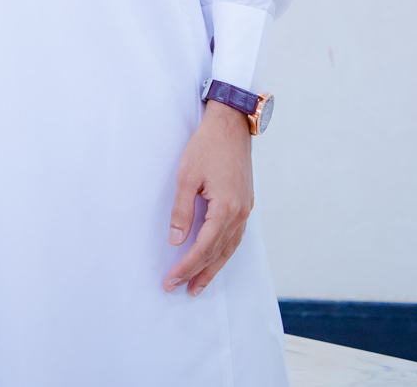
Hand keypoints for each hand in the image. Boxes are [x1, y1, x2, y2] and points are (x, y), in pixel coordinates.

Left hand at [163, 101, 253, 295]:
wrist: (231, 125)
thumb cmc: (206, 146)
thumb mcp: (186, 176)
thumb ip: (181, 211)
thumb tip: (175, 240)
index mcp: (225, 209)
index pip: (203, 248)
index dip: (186, 267)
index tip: (171, 280)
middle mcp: (239, 214)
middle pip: (218, 253)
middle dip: (199, 274)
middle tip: (183, 291)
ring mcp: (245, 209)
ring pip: (230, 248)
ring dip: (214, 267)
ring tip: (199, 284)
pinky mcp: (245, 203)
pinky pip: (235, 236)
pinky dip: (224, 251)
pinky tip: (216, 257)